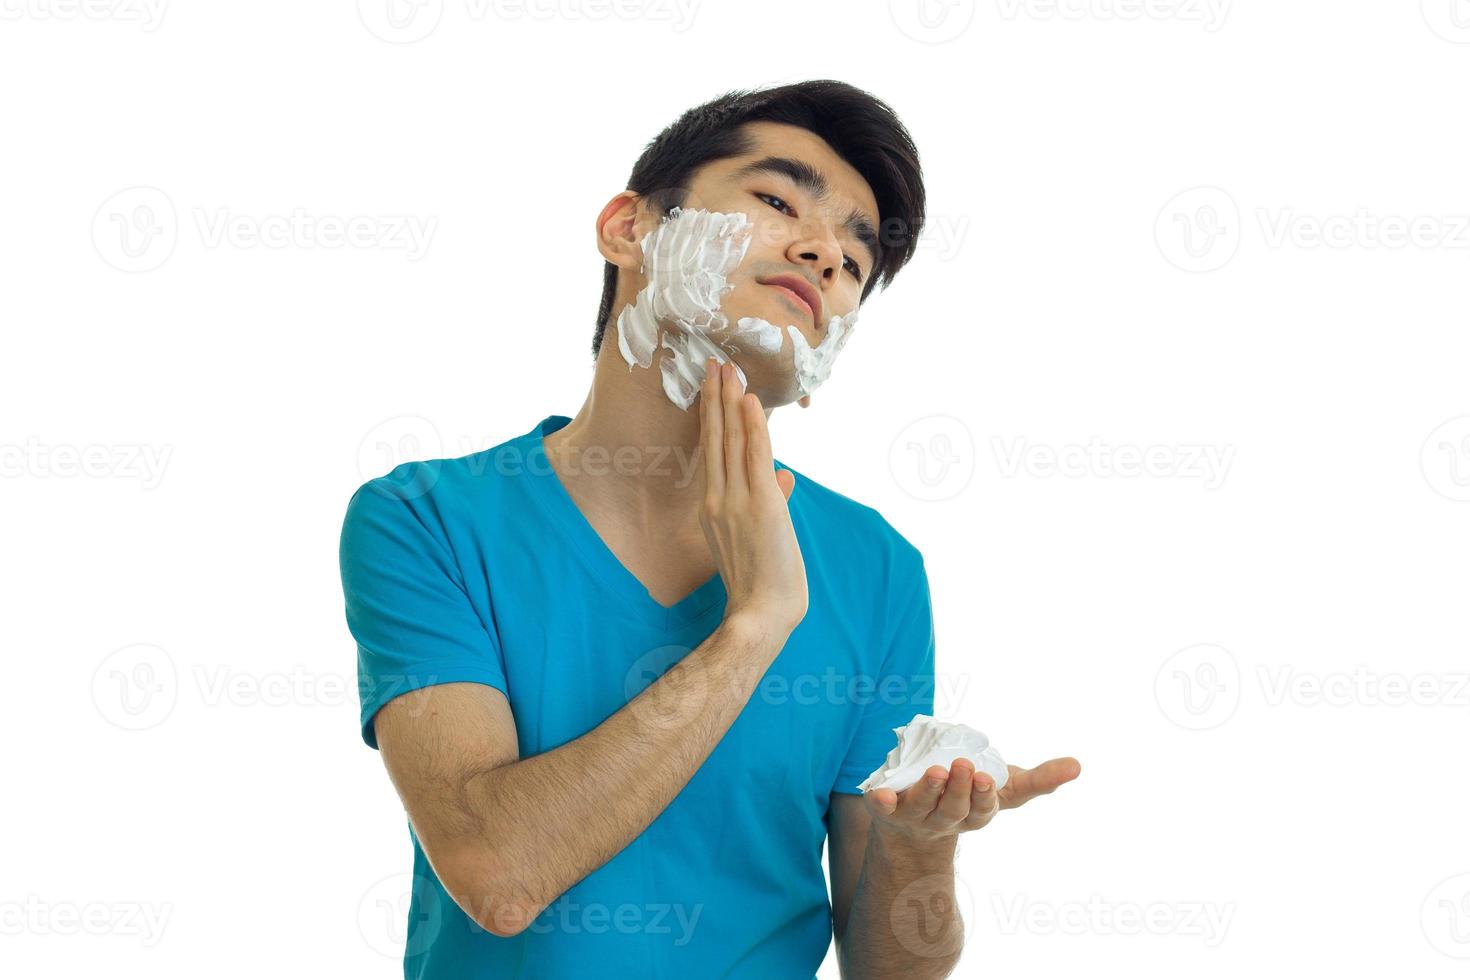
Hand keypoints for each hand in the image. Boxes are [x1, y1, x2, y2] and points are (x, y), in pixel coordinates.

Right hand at [698, 357, 807, 637]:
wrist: (761, 613)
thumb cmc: (763, 584)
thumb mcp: (764, 535)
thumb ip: (771, 500)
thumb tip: (785, 476)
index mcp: (713, 508)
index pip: (712, 454)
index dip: (712, 419)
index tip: (712, 390)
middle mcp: (717, 499)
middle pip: (715, 439)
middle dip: (714, 400)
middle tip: (714, 365)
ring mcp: (735, 500)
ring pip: (730, 441)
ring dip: (730, 402)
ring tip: (728, 370)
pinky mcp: (758, 504)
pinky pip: (753, 456)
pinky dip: (752, 426)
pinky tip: (749, 401)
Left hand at [863, 756, 1081, 842]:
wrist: (915, 821)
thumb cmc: (968, 797)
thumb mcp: (1004, 788)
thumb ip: (1038, 780)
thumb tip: (1077, 766)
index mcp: (974, 814)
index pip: (982, 810)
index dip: (984, 797)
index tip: (988, 779)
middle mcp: (944, 819)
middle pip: (953, 809)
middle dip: (960, 790)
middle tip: (965, 767)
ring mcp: (915, 814)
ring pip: (922, 806)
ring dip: (929, 790)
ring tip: (937, 771)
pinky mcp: (888, 808)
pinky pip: (882, 807)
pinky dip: (881, 801)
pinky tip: (879, 794)